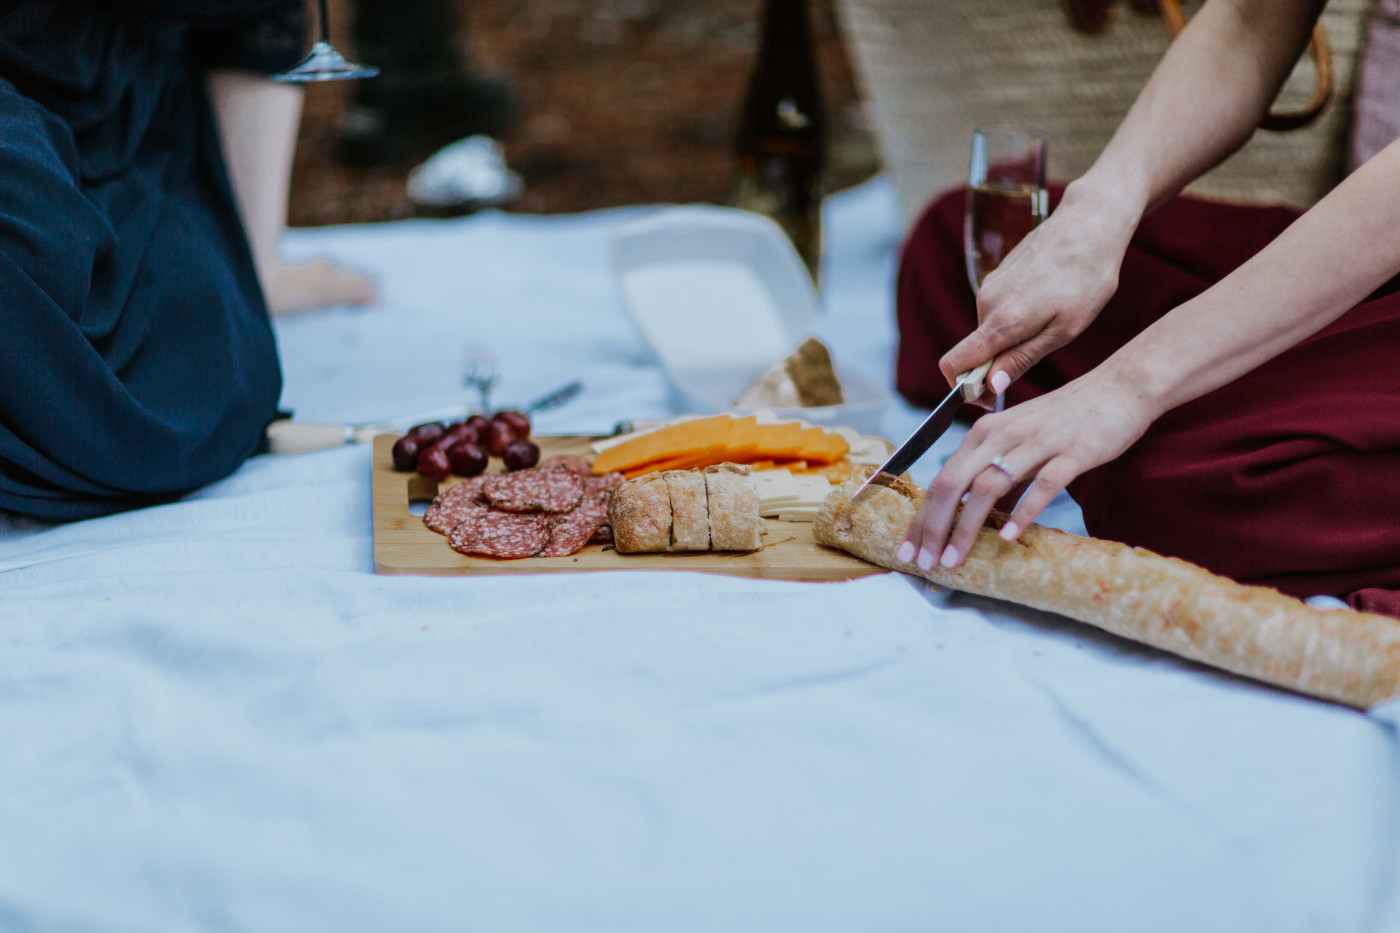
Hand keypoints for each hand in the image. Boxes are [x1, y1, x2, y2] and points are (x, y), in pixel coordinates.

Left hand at [897, 370, 1153, 568]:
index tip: (909, 550)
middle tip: (924, 563)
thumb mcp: (1019, 445)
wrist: (1118, 389)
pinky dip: (1022, 512)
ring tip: (954, 559)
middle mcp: (1002, 435)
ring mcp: (1036, 442)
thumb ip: (996, 477)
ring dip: (966, 527)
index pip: (941, 479)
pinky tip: (1007, 537)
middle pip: (953, 483)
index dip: (922, 517)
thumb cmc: (1065, 421)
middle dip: (934, 527)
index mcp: (984, 434)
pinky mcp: (1072, 452)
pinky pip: (1042, 485)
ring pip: (988, 486)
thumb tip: (973, 518)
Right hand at [943, 181, 1138, 405]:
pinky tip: (1048, 302)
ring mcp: (990, 286)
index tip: (992, 395)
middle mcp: (986, 303)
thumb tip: (990, 386)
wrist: (1090, 222)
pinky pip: (997, 310)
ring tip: (1053, 322)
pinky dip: (1014, 318)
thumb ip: (1021, 359)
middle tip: (1043, 353)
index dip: (966, 388)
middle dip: (996, 364)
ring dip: (1011, 339)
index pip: (954, 364)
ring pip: (988, 331)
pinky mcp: (998, 275)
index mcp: (1001, 321)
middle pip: (974, 351)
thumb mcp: (1064, 330)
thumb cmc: (1087, 278)